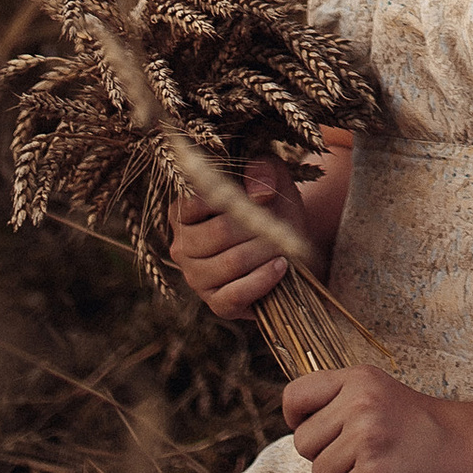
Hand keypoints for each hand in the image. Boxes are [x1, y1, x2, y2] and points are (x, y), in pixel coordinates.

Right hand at [171, 156, 298, 321]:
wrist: (290, 246)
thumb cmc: (272, 205)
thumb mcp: (271, 176)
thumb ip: (262, 169)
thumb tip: (258, 190)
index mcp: (182, 212)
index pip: (193, 204)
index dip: (230, 199)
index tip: (263, 196)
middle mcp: (181, 246)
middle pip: (218, 234)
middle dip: (256, 228)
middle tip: (279, 226)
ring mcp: (196, 278)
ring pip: (229, 264)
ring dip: (264, 253)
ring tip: (283, 245)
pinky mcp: (216, 304)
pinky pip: (234, 295)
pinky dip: (262, 280)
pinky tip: (281, 266)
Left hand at [280, 365, 472, 472]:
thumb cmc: (427, 426)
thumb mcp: (381, 394)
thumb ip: (343, 403)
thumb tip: (300, 430)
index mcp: (358, 378)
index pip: (294, 395)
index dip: (298, 421)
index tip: (320, 435)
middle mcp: (359, 401)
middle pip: (302, 443)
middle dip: (325, 459)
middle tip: (359, 459)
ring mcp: (368, 436)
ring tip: (375, 472)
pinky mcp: (378, 471)